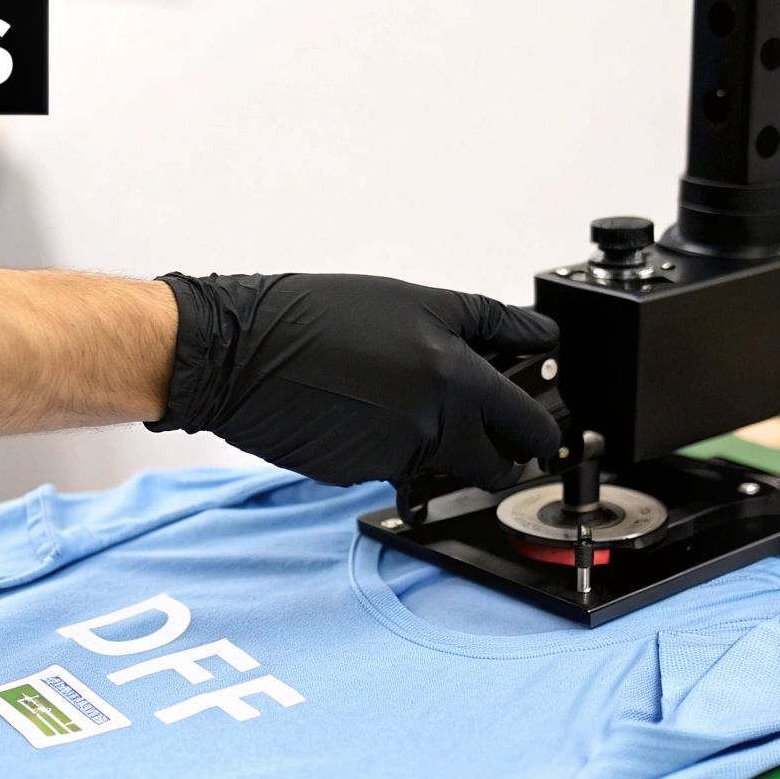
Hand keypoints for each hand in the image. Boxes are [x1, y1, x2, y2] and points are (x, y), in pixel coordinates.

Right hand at [148, 272, 560, 487]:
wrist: (239, 351)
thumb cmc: (316, 317)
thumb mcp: (412, 302)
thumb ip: (485, 326)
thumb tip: (540, 339)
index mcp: (455, 376)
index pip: (528, 425)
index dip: (539, 432)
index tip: (540, 432)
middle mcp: (434, 423)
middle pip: (497, 466)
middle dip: (498, 455)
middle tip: (486, 434)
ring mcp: (396, 456)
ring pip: (442, 467)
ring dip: (436, 447)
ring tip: (395, 403)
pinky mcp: (360, 476)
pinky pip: (393, 468)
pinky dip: (386, 449)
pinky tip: (358, 414)